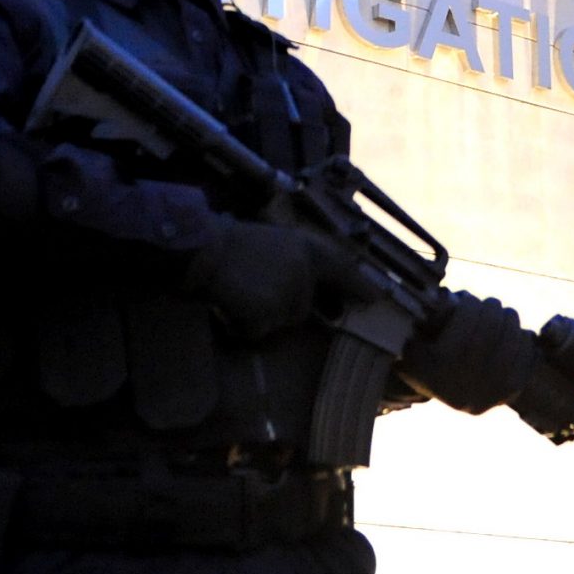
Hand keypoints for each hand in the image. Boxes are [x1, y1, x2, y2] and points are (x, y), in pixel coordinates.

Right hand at [184, 218, 363, 340]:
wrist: (200, 249)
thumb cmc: (225, 244)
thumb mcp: (267, 242)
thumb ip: (290, 262)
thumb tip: (301, 289)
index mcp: (303, 247)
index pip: (339, 267)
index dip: (357, 284)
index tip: (373, 299)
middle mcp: (304, 269)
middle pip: (300, 307)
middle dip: (276, 307)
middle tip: (250, 290)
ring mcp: (289, 292)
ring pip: (279, 322)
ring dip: (258, 316)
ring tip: (237, 291)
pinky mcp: (271, 312)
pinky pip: (258, 332)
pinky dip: (242, 326)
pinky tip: (230, 304)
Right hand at [397, 290, 537, 413]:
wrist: (445, 391)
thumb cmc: (426, 354)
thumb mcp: (412, 338)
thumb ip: (422, 317)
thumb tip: (440, 297)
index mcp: (434, 373)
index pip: (461, 329)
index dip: (469, 305)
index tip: (468, 300)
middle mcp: (462, 388)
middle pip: (489, 332)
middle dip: (492, 309)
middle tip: (490, 303)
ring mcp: (488, 395)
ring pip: (511, 342)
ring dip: (510, 320)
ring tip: (503, 314)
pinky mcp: (509, 394)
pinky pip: (526, 356)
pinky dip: (524, 339)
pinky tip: (516, 332)